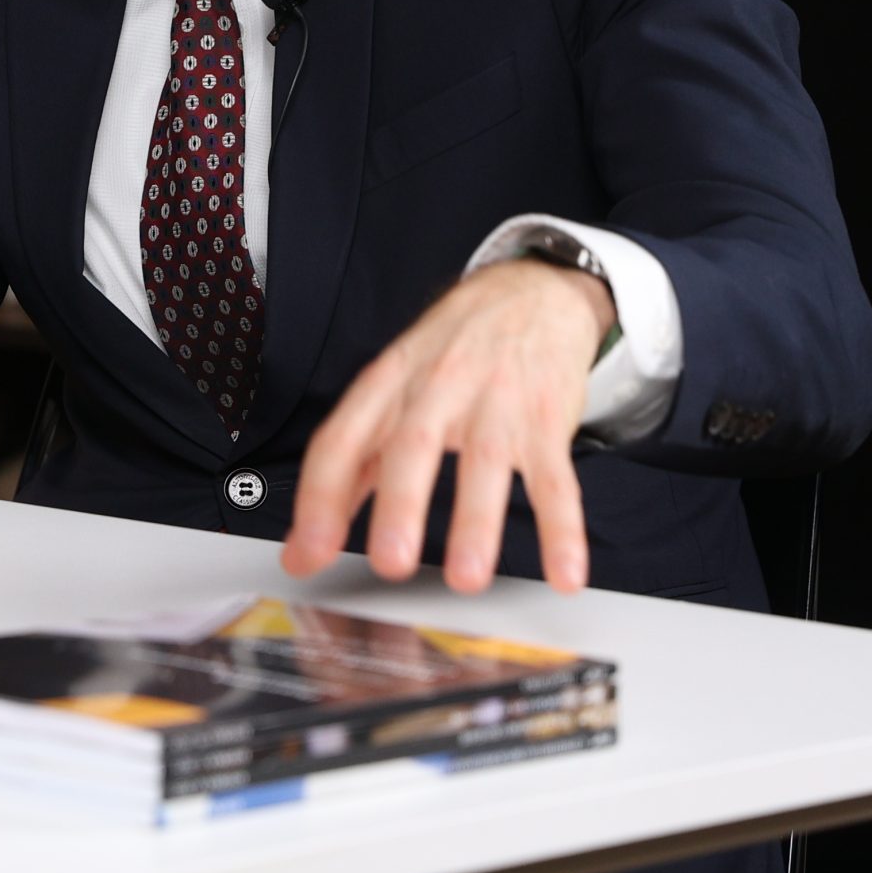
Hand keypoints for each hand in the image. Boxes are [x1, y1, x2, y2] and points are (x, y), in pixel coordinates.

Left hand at [282, 259, 611, 593]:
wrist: (531, 294)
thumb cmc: (449, 353)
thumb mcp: (393, 388)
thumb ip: (355, 459)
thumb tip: (308, 539)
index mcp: (386, 385)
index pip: (341, 441)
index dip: (319, 498)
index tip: (306, 554)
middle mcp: (436, 389)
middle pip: (410, 447)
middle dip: (398, 507)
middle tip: (389, 564)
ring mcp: (495, 403)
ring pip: (484, 463)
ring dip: (477, 524)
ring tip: (468, 579)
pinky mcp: (547, 420)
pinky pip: (556, 479)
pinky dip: (562, 528)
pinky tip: (565, 574)